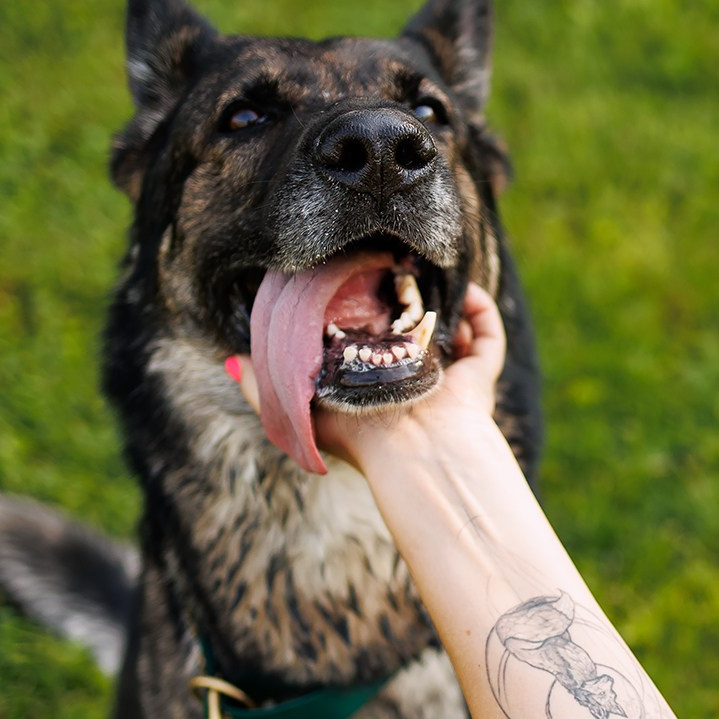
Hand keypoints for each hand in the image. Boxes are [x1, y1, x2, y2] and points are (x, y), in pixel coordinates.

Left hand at [226, 281, 507, 468]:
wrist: (414, 449)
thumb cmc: (356, 433)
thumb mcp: (298, 409)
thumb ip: (263, 386)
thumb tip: (230, 360)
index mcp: (370, 383)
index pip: (365, 341)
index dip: (359, 310)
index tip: (348, 278)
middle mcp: (409, 377)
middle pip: (408, 329)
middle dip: (401, 299)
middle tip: (387, 269)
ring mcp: (448, 372)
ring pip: (450, 327)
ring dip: (440, 298)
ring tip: (423, 272)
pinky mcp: (480, 371)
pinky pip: (488, 332)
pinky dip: (479, 306)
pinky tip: (460, 285)